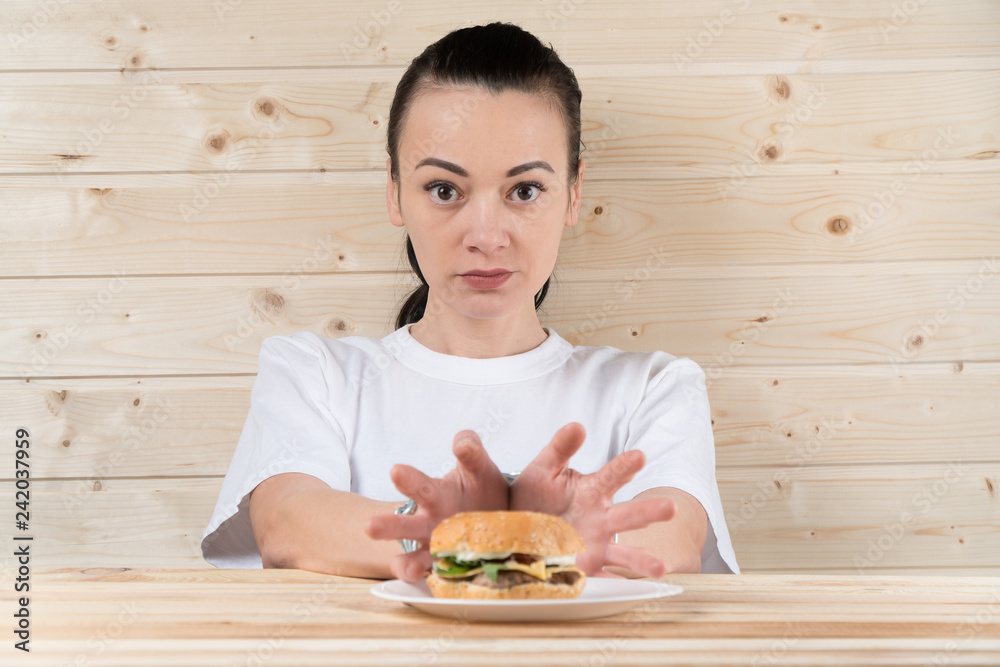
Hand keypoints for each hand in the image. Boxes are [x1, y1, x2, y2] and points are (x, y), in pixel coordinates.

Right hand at [364, 430, 508, 581]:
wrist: (496, 517)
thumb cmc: (480, 489)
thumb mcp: (479, 468)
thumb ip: (472, 452)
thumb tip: (462, 441)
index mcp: (434, 494)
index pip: (419, 485)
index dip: (407, 480)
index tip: (396, 472)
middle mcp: (427, 522)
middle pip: (404, 524)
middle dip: (388, 526)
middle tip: (369, 526)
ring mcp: (434, 548)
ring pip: (412, 558)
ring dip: (406, 564)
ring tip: (408, 569)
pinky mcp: (445, 569)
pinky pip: (433, 579)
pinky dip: (428, 583)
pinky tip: (428, 584)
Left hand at [509, 422, 675, 577]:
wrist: (517, 527)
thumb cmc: (535, 495)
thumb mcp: (543, 468)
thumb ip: (560, 448)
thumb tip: (577, 426)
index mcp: (591, 491)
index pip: (612, 475)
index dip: (625, 466)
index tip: (639, 456)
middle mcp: (600, 519)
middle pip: (627, 515)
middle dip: (648, 511)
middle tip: (670, 508)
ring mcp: (595, 544)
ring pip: (623, 552)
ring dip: (642, 560)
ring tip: (660, 567)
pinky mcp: (586, 567)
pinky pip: (603, 579)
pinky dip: (615, 586)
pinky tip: (628, 593)